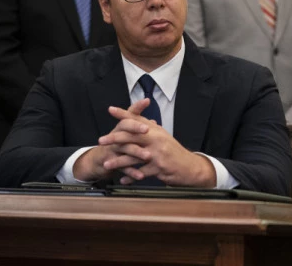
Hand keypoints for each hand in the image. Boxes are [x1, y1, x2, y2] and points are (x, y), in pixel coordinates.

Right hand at [72, 98, 152, 181]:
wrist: (98, 161)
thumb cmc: (116, 145)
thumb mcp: (126, 135)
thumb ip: (139, 128)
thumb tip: (154, 122)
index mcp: (122, 127)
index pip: (130, 114)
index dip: (137, 107)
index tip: (147, 101)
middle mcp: (116, 135)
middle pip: (125, 128)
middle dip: (136, 128)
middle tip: (147, 130)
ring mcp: (113, 148)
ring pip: (125, 148)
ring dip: (137, 152)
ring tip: (148, 156)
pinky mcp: (111, 162)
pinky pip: (123, 167)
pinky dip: (132, 172)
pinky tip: (140, 176)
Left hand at [99, 106, 215, 187]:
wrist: (190, 167)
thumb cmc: (174, 152)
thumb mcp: (163, 137)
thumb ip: (151, 128)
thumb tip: (140, 118)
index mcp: (156, 130)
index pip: (138, 118)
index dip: (124, 113)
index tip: (111, 110)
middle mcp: (156, 139)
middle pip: (132, 136)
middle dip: (114, 138)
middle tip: (101, 141)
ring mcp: (157, 153)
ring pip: (133, 156)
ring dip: (118, 161)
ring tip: (107, 164)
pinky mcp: (159, 167)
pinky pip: (141, 172)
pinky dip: (131, 177)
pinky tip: (123, 180)